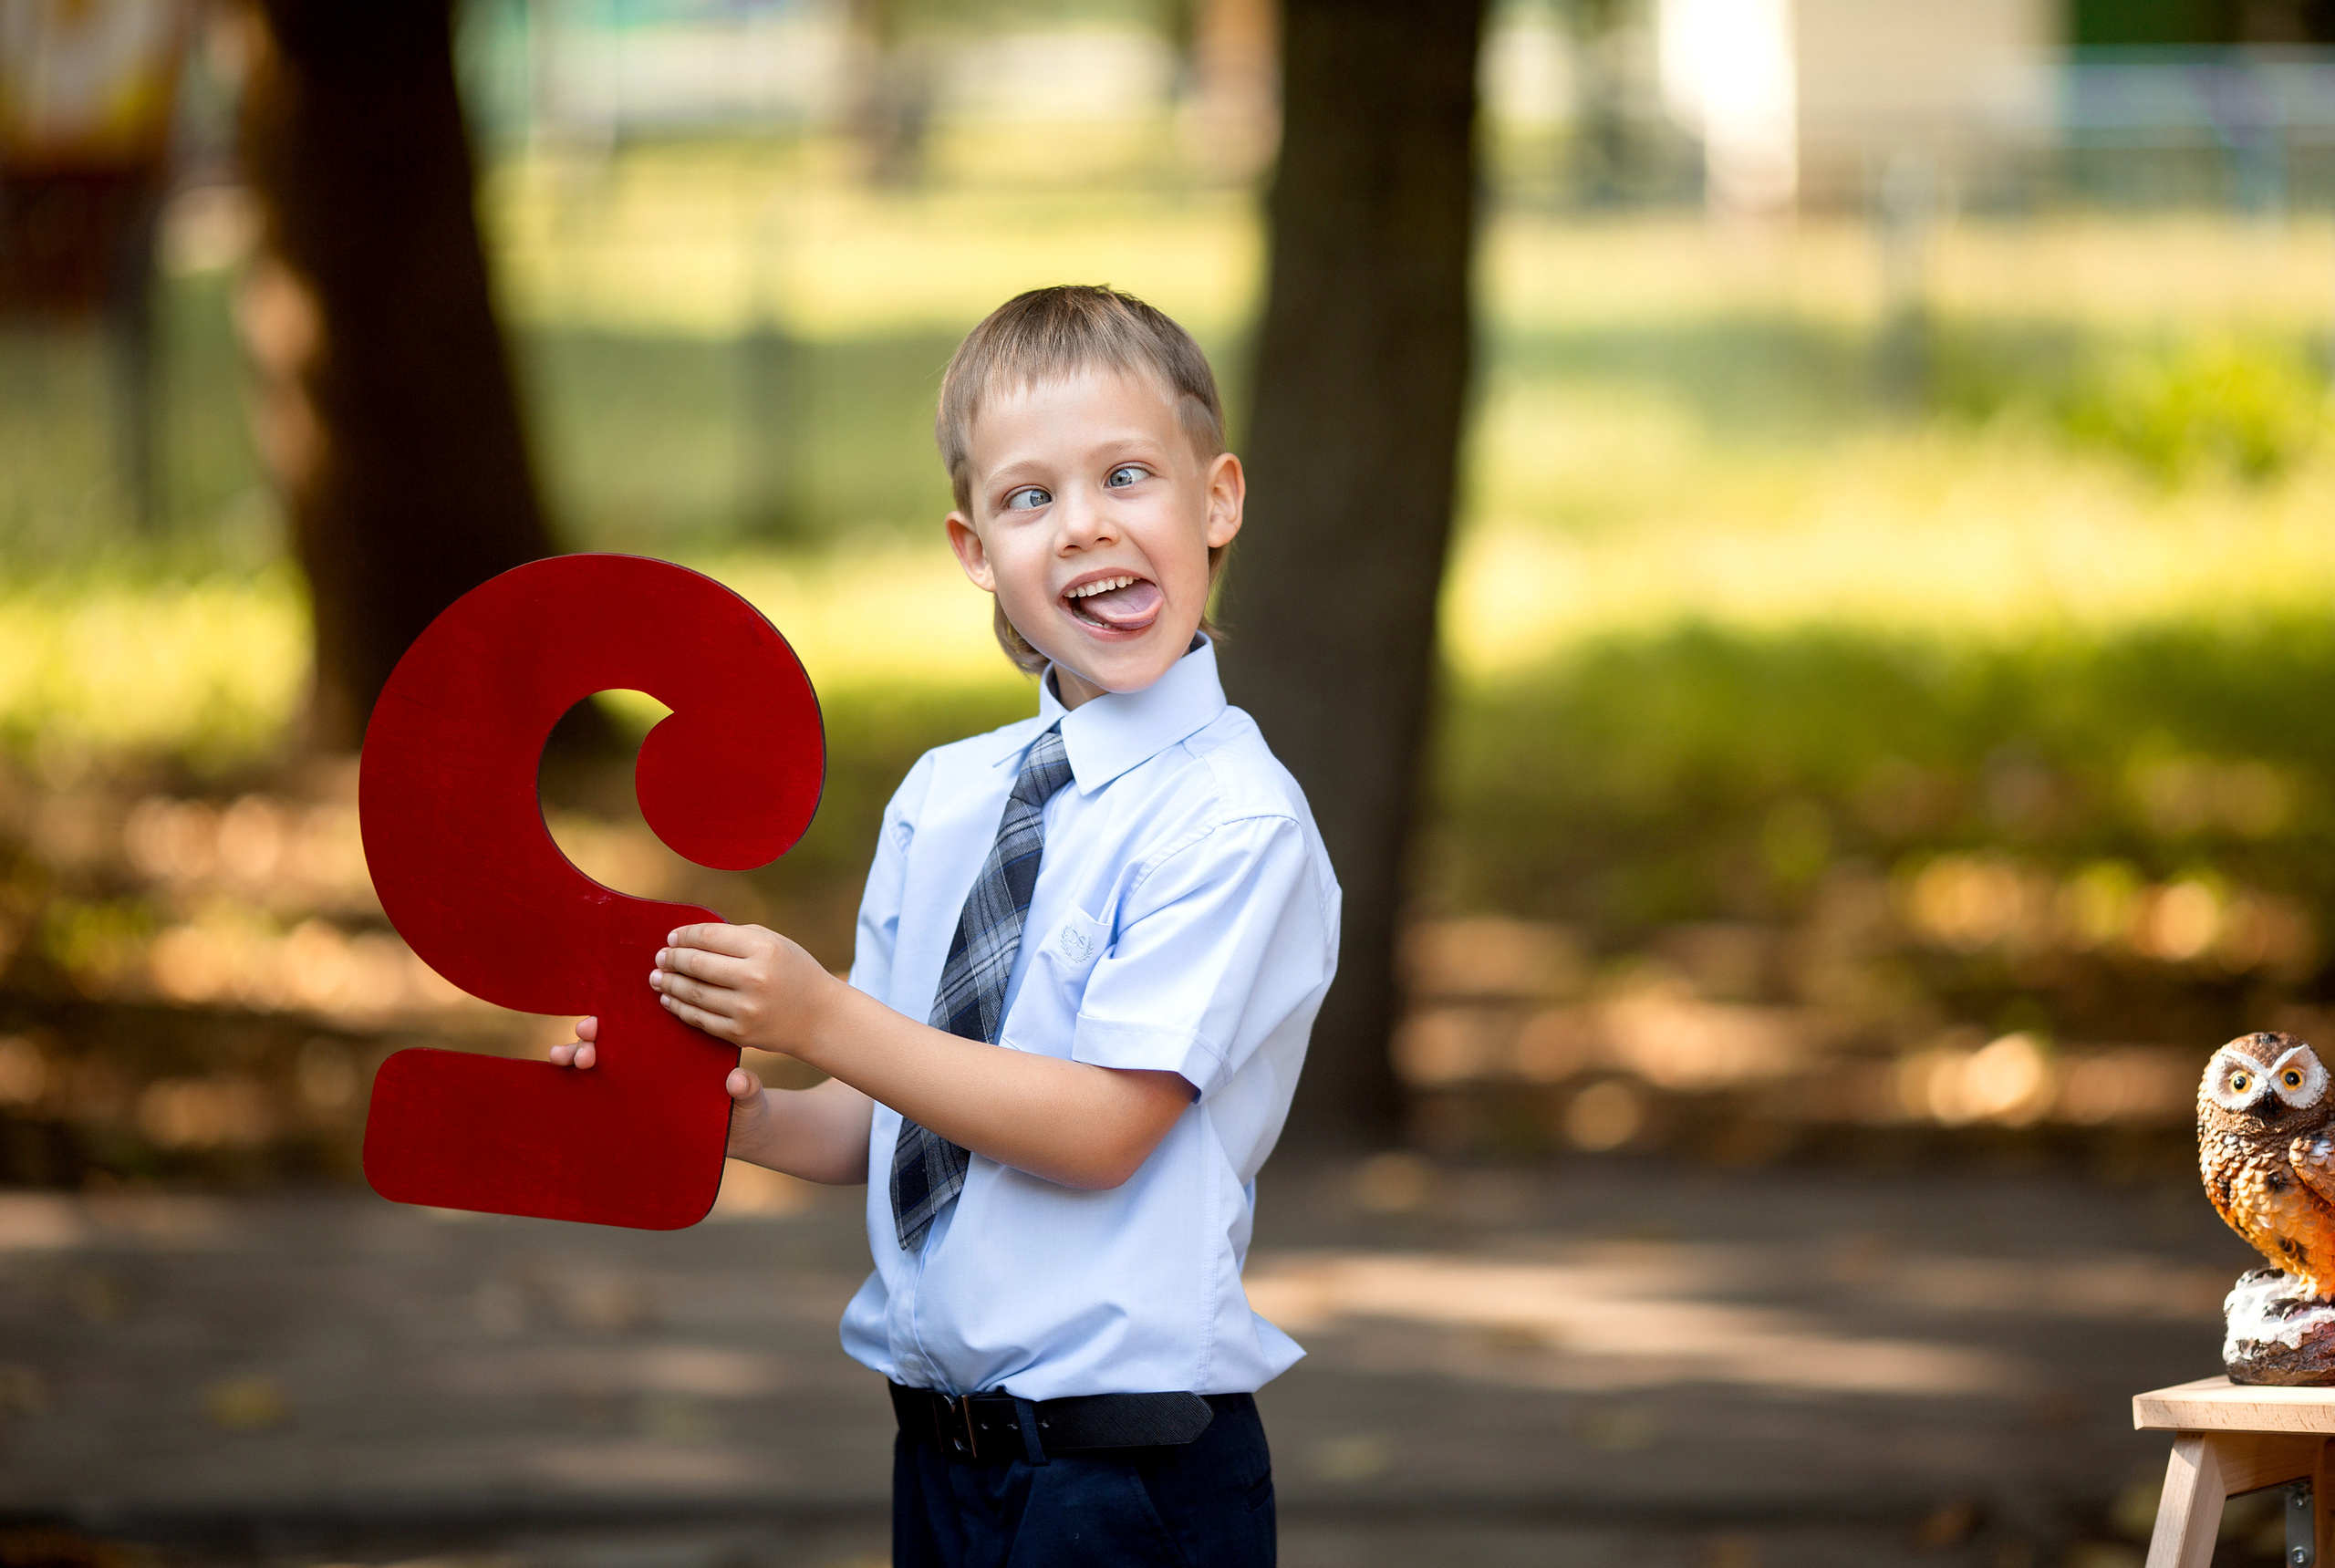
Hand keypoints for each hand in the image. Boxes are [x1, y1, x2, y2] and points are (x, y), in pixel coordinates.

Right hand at [549, 1012, 763, 1108]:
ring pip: (599, 1062)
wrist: (742, 1133)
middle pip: (613, 1040)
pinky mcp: (634, 1106)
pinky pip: (598, 1093)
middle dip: (590, 1036)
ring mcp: (641, 1083)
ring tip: (571, 1058)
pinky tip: (560, 1080)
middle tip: (585, 1038)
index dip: (616, 1019)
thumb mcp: (748, 1100)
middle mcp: (655, 1061)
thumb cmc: (745, 1109)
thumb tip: (738, 1081)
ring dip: (577, 1055)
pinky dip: (574, 1083)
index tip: (598, 1022)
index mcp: (680, 1047)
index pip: (642, 1025)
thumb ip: (745, 1091)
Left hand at [650, 922, 833, 1056]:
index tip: (672, 937)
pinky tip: (670, 999)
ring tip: (657, 977)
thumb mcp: (775, 943)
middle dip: (672, 959)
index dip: (685, 936)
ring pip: (694, 993)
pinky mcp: (740, 1033)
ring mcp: (746, 1009)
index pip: (710, 937)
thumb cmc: (793, 972)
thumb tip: (689, 938)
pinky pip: (700, 1019)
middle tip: (660, 957)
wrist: (819, 1017)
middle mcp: (755, 979)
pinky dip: (680, 1008)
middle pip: (697, 964)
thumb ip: (736, 937)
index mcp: (764, 950)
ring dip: (669, 984)